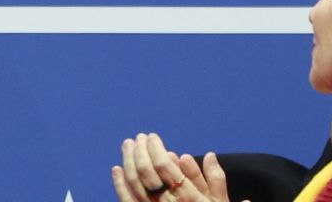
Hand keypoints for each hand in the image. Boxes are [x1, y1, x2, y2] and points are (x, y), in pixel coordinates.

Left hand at [112, 133, 242, 201]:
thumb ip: (215, 180)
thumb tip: (210, 155)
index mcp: (186, 195)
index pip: (164, 165)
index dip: (155, 148)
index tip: (152, 136)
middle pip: (145, 170)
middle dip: (140, 150)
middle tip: (138, 138)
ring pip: (133, 182)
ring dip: (128, 160)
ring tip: (127, 145)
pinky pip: (127, 200)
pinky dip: (119, 184)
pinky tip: (116, 169)